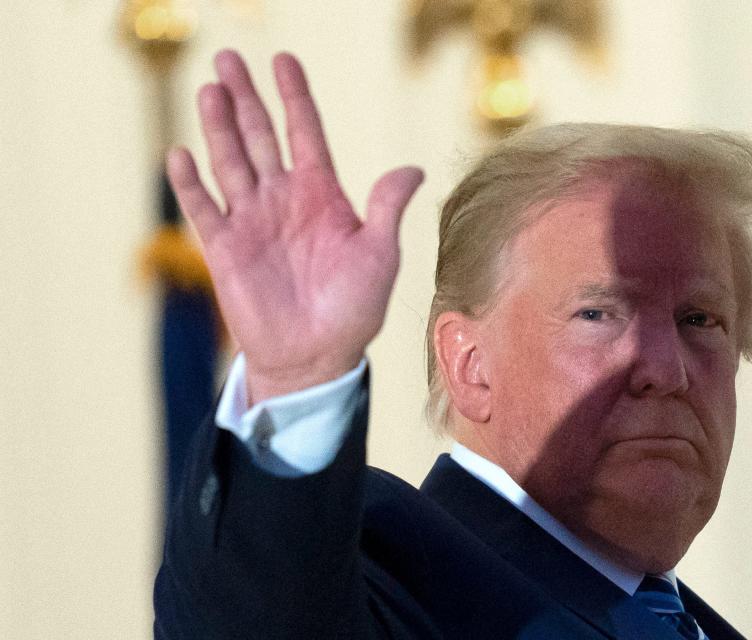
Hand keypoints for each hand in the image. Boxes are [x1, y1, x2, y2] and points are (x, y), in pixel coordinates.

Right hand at [167, 50, 423, 404]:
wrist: (316, 358)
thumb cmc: (354, 309)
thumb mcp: (380, 255)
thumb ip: (386, 208)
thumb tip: (413, 169)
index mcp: (322, 194)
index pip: (305, 132)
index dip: (295, 96)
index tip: (285, 60)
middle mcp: (283, 198)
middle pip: (260, 136)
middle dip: (246, 98)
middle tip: (229, 59)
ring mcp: (252, 220)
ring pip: (230, 161)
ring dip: (219, 126)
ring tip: (210, 90)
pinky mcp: (225, 248)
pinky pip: (203, 207)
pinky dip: (190, 182)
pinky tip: (181, 153)